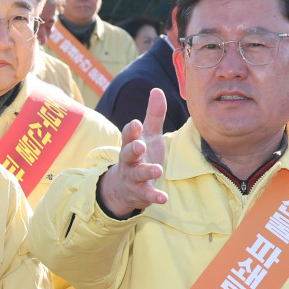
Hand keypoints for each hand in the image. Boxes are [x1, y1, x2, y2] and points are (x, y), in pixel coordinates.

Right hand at [97, 88, 167, 216]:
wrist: (124, 188)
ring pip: (137, 175)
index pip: (128, 135)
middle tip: (140, 146)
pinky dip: (154, 196)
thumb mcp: (148, 136)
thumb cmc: (140, 156)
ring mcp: (133, 178)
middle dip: (133, 149)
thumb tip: (157, 90)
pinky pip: (146, 195)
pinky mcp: (140, 194)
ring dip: (147, 172)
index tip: (137, 124)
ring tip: (158, 170)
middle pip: (127, 154)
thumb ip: (153, 116)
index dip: (132, 130)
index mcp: (131, 145)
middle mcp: (129, 161)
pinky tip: (163, 198)